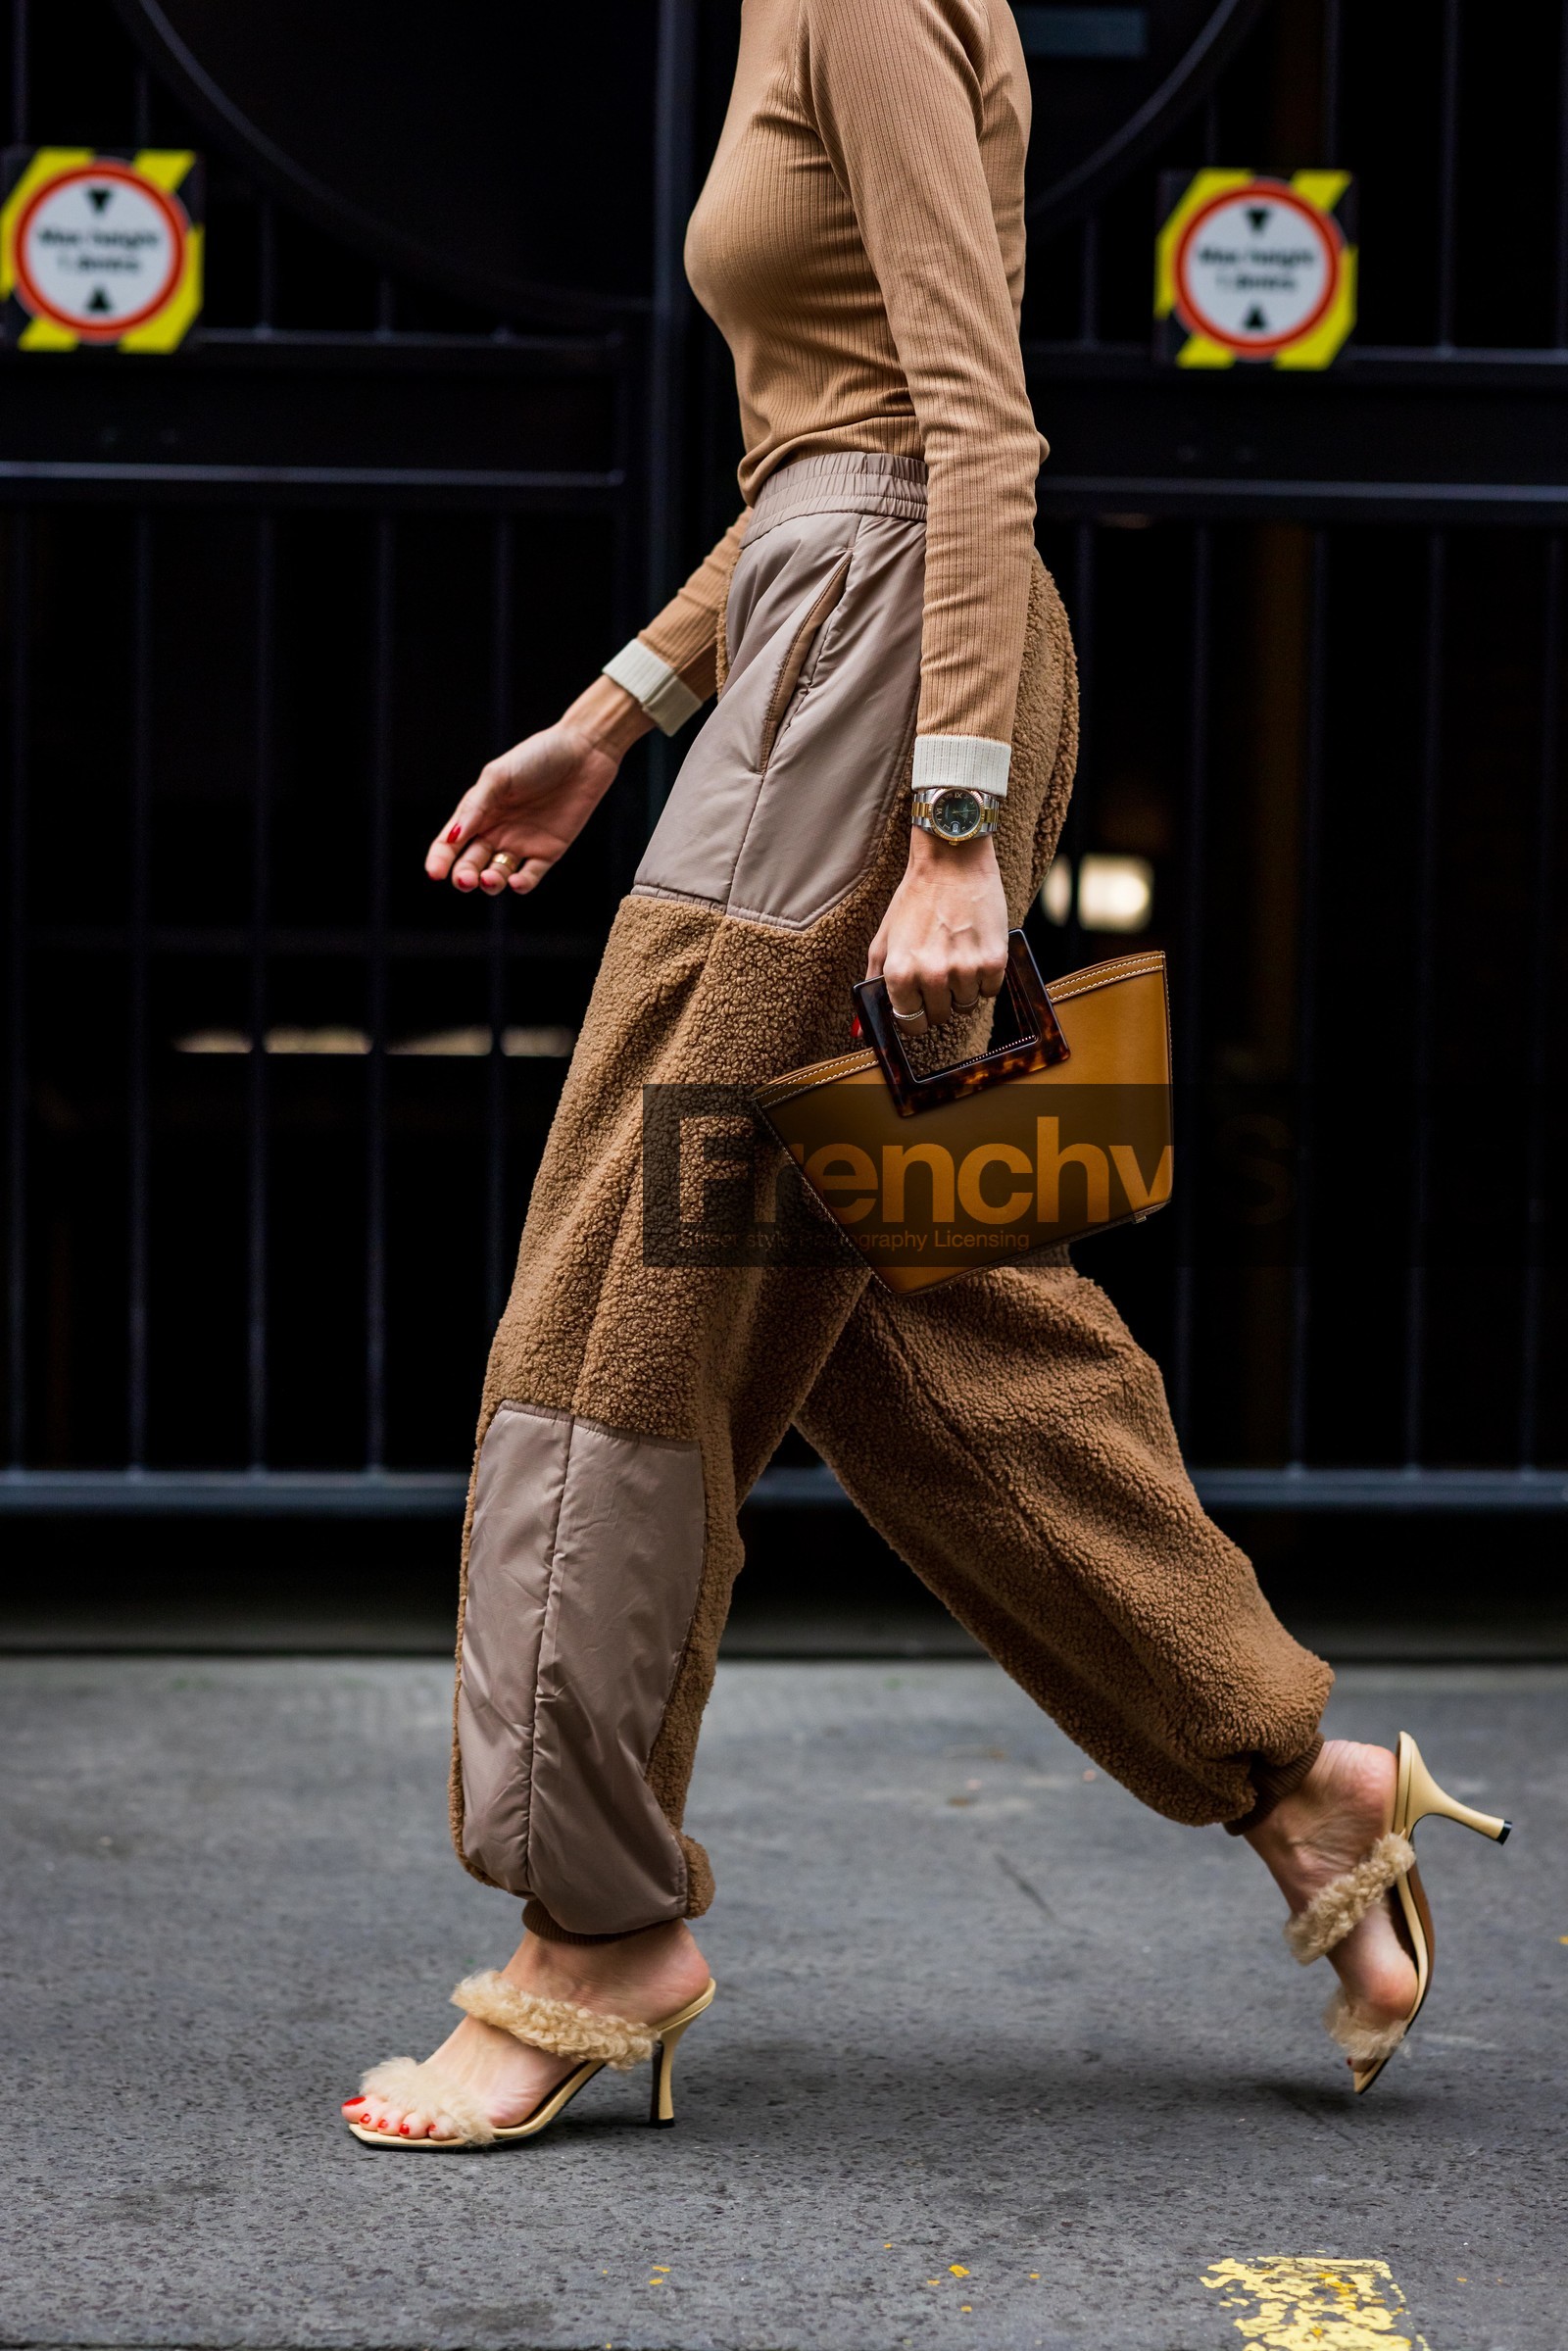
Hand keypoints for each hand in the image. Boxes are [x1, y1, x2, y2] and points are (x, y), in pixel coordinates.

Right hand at [425, 676, 651, 895]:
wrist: (583, 753)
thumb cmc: (537, 757)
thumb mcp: (499, 776)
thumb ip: (476, 807)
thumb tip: (453, 838)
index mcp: (477, 812)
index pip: (450, 843)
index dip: (439, 860)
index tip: (435, 873)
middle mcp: (495, 831)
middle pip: (471, 864)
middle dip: (464, 876)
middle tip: (464, 880)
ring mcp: (521, 844)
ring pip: (497, 875)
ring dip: (490, 883)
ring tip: (488, 879)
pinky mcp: (547, 853)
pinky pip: (530, 877)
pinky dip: (520, 884)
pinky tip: (515, 882)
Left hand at [865, 828, 1008, 1032]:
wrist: (952, 862)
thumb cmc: (916, 899)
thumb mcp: (883, 939)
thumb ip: (873, 983)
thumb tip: (861, 1029)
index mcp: (900, 973)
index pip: (910, 1023)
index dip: (914, 1014)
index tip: (919, 1003)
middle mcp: (932, 976)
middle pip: (940, 1016)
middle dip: (938, 1000)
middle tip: (939, 970)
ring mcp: (965, 970)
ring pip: (966, 1006)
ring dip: (962, 988)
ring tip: (957, 955)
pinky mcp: (993, 961)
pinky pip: (990, 991)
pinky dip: (984, 978)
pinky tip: (975, 951)